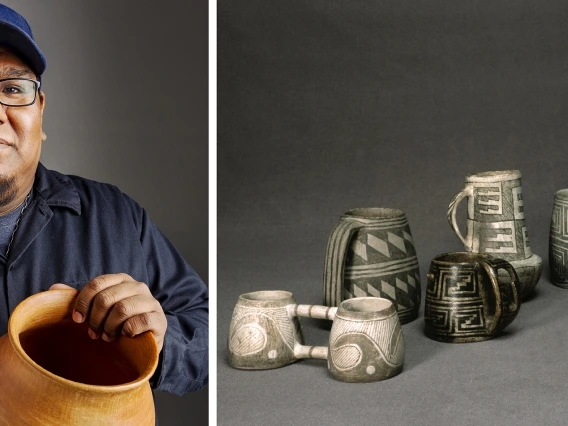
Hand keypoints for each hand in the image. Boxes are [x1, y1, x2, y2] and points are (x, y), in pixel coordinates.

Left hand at [50, 273, 167, 351]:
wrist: (143, 343)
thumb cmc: (118, 324)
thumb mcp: (98, 311)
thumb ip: (80, 299)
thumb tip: (53, 288)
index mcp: (122, 280)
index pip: (97, 283)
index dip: (83, 302)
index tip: (77, 320)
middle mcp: (138, 287)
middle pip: (107, 297)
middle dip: (95, 319)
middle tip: (93, 333)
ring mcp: (151, 302)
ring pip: (122, 308)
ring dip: (110, 327)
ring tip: (108, 336)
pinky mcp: (160, 318)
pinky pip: (140, 321)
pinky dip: (127, 331)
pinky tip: (125, 336)